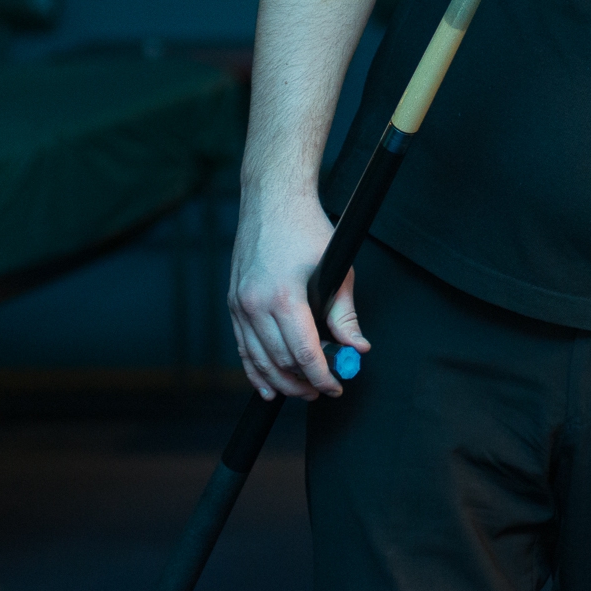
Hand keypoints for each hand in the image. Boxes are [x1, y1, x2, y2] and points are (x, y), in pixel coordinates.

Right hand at [227, 188, 368, 399]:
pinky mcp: (233, 302)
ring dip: (280, 381)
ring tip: (301, 390)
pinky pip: (243, 346)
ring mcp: (239, 305)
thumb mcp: (336, 270)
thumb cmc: (306, 228)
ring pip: (259, 360)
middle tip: (323, 389)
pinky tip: (267, 385)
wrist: (272, 200)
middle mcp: (255, 305)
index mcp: (284, 298)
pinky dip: (254, 369)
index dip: (322, 377)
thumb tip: (357, 348)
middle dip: (303, 383)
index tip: (336, 386)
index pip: (305, 354)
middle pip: (280, 362)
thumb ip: (345, 314)